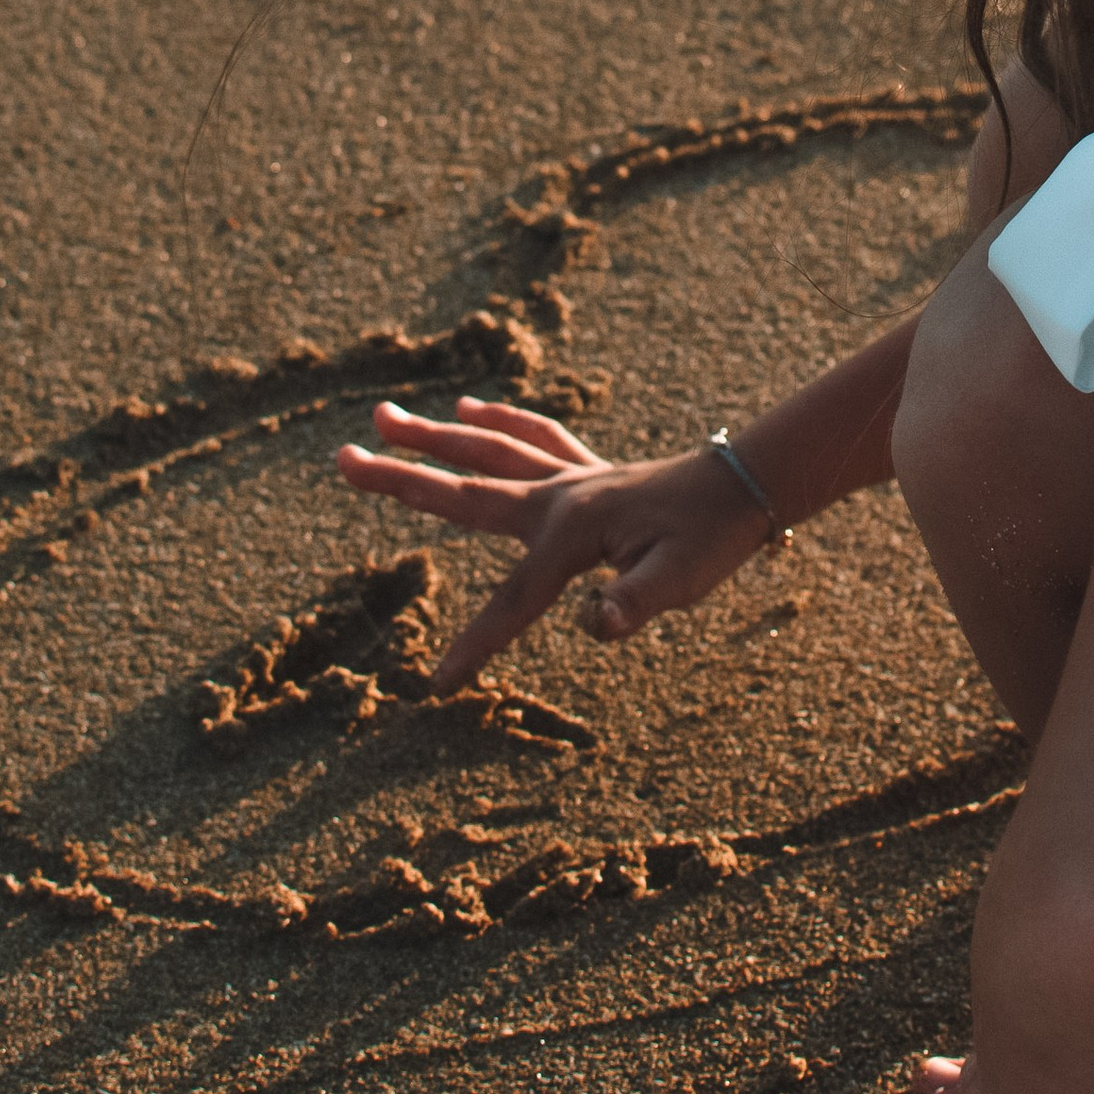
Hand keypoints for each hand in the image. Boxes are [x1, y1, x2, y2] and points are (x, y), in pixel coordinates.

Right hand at [333, 397, 776, 692]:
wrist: (751, 483)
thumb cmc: (714, 538)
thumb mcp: (681, 580)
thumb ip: (635, 602)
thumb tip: (597, 624)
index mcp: (571, 531)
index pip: (512, 601)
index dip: (476, 645)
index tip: (437, 685)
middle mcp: (560, 496)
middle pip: (464, 492)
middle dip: (401, 481)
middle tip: (342, 458)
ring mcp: (572, 477)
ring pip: (489, 450)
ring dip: (435, 438)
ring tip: (384, 418)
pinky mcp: (589, 470)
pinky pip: (532, 438)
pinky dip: (497, 421)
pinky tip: (468, 407)